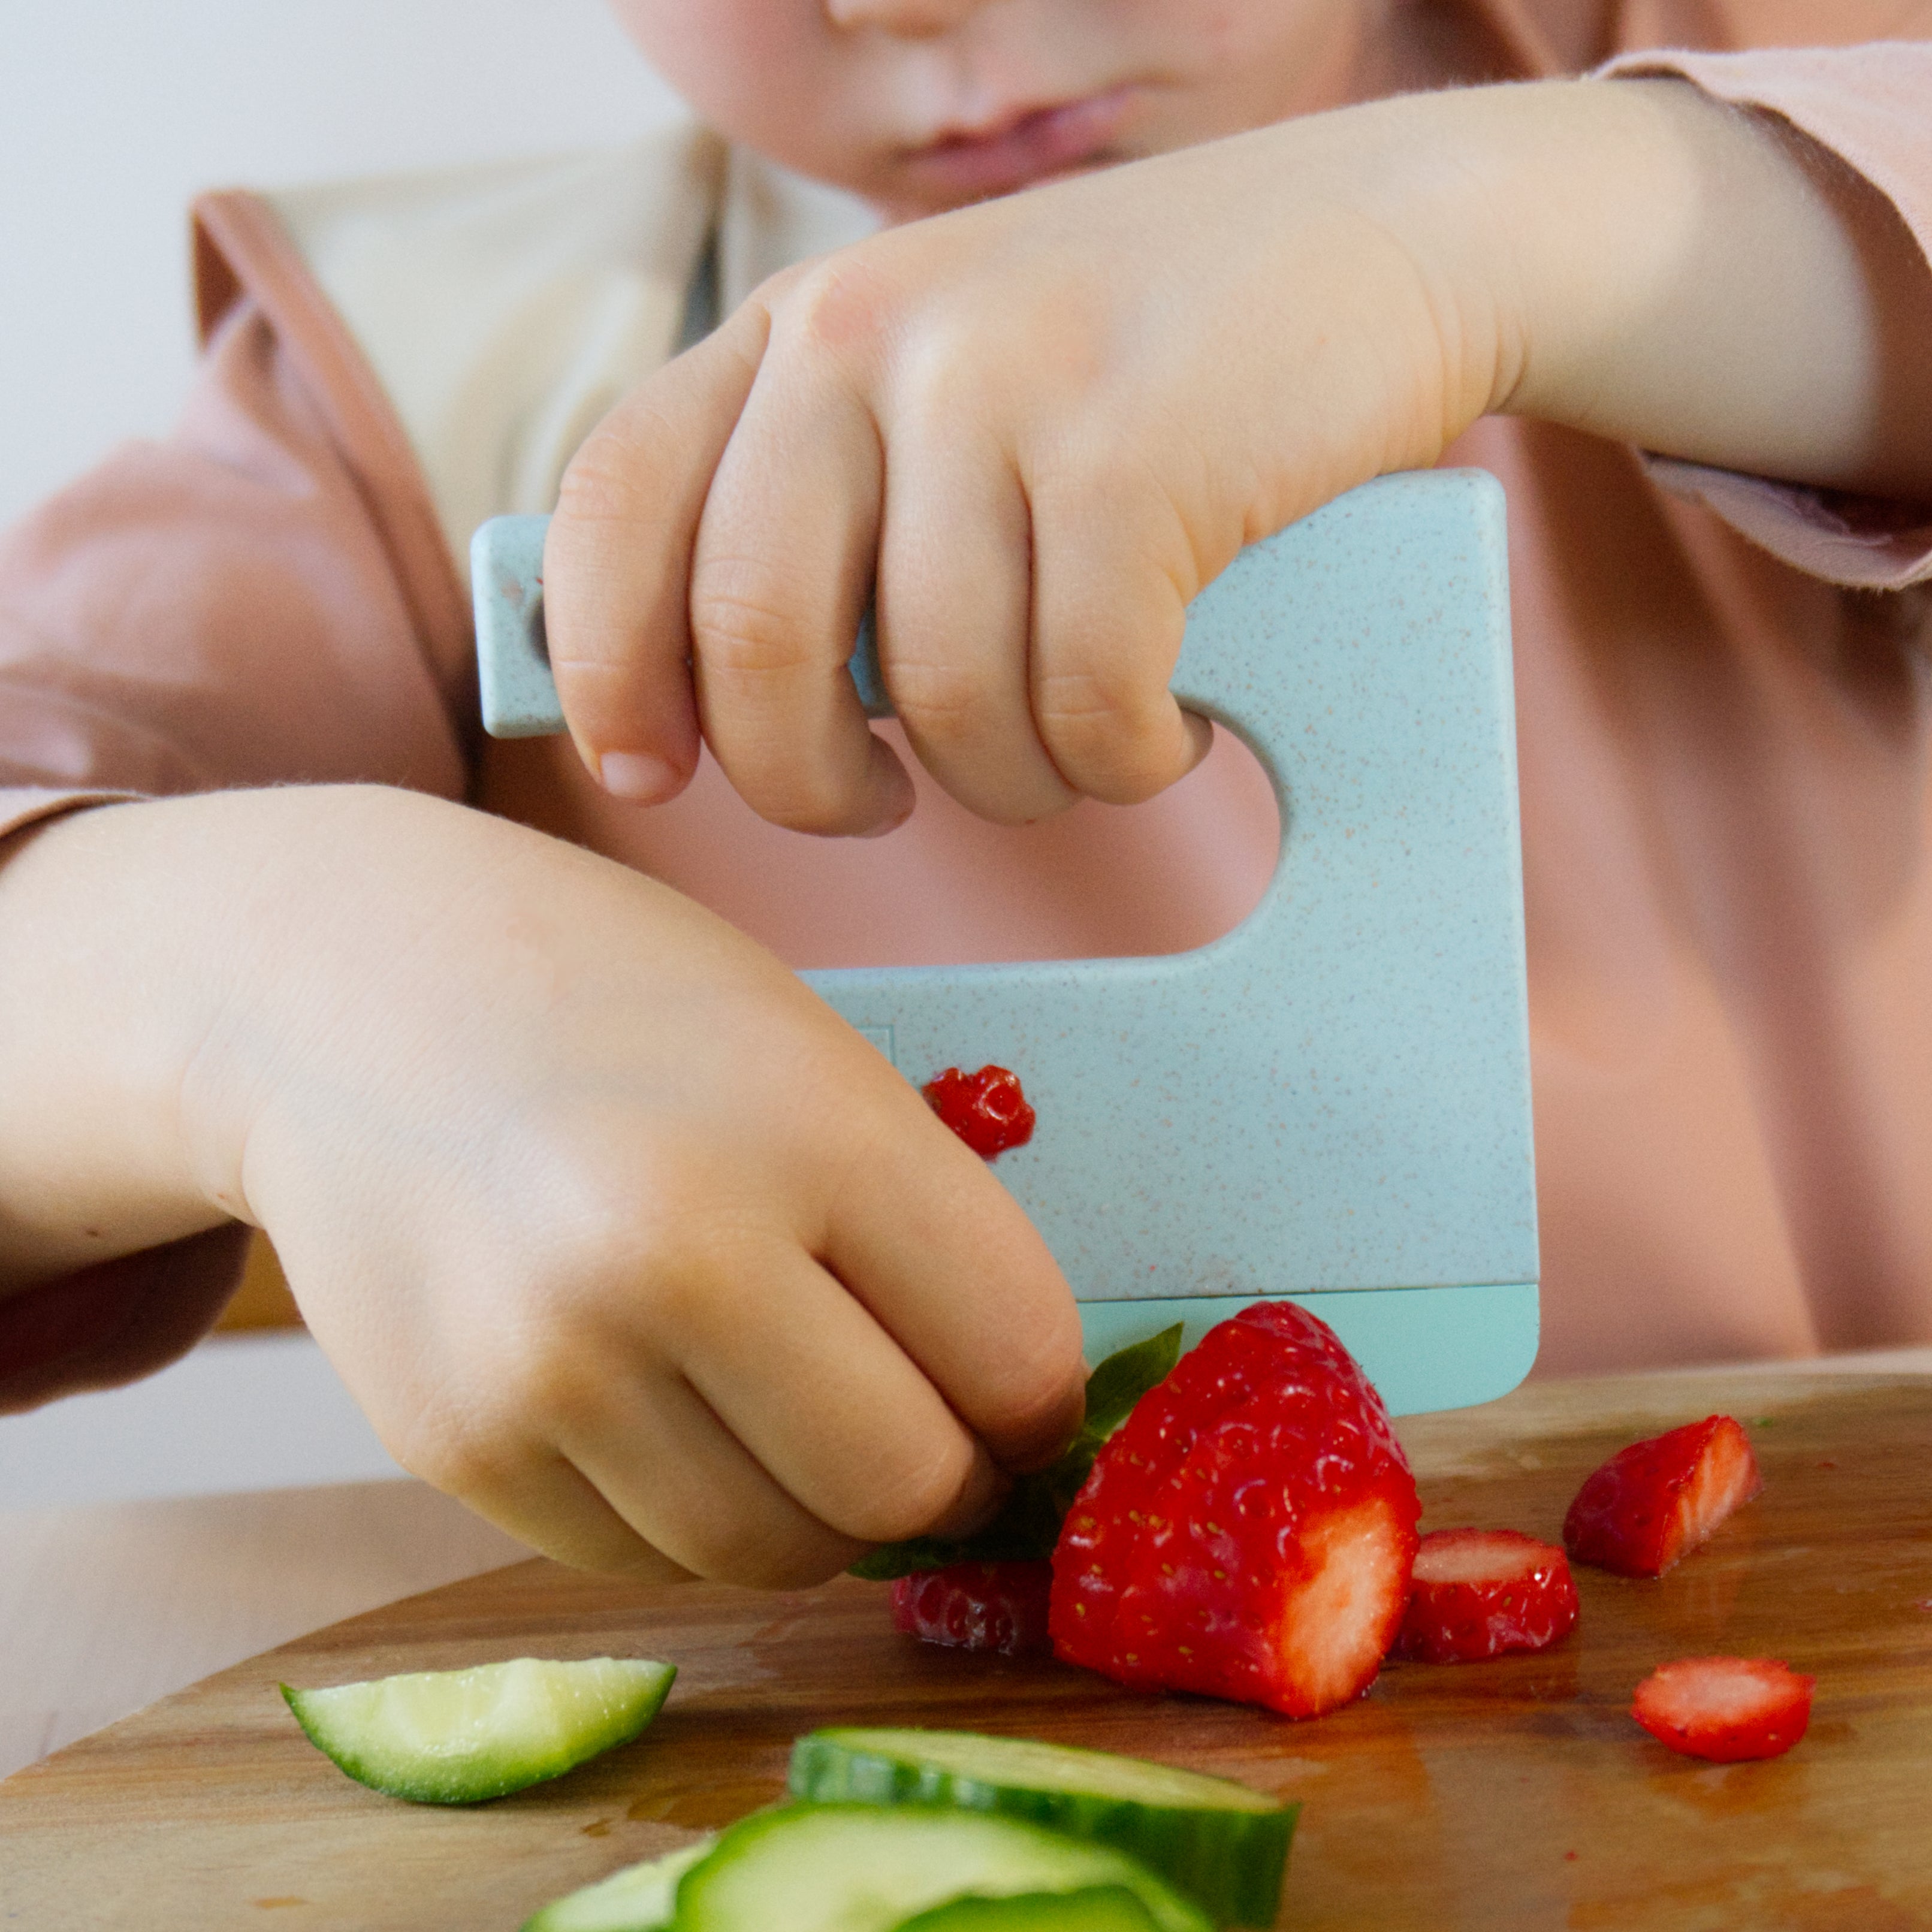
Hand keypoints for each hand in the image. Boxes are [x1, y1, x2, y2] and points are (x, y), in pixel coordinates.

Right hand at [0, 788, 1084, 1583]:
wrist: (351, 989)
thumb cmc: (619, 1002)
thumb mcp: (809, 1054)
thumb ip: (921, 1225)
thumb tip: (1012, 1415)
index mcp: (807, 1132)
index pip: (1016, 1355)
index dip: (1042, 1399)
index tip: (1020, 1398)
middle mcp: (672, 1257)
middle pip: (905, 1488)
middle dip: (946, 1479)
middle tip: (928, 1435)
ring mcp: (548, 1367)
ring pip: (778, 1557)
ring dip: (820, 1516)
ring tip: (794, 1419)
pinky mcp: (455, 1444)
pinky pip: (647, 1560)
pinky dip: (694, 1517)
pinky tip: (672, 1413)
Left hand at [547, 77, 1931, 834]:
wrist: (1388, 235)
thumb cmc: (1144, 362)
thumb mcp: (945, 389)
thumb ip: (819, 501)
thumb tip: (711, 700)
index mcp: (799, 327)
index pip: (615, 507)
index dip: (604, 667)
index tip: (647, 772)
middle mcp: (870, 335)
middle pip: (754, 642)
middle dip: (804, 785)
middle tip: (880, 805)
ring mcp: (1001, 386)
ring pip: (944, 702)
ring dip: (1010, 784)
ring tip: (1072, 752)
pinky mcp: (1131, 457)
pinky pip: (1083, 703)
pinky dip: (1121, 761)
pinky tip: (1161, 728)